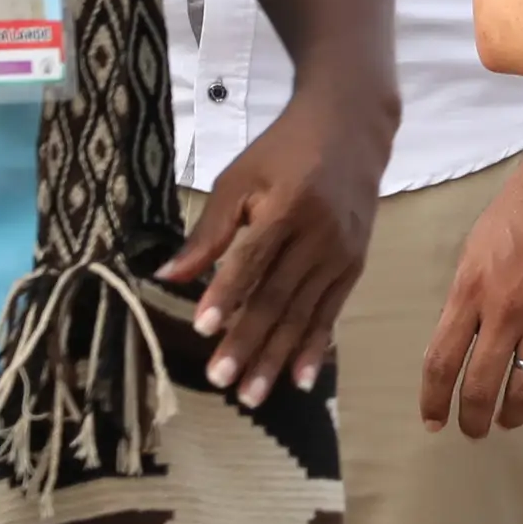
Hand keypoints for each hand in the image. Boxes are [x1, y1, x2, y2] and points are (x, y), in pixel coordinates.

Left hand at [156, 87, 382, 408]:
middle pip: (279, 296)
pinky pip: (331, 312)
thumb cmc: (284, 151)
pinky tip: (299, 379)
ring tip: (252, 394)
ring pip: (304, 313)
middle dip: (249, 341)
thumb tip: (168, 276)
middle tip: (221, 380)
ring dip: (277, 357)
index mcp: (287, 207)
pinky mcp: (355, 265)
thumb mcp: (239, 179)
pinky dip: (314, 347)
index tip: (201, 328)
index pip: (252, 259)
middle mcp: (319, 235)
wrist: (353, 129)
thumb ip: (209, 230)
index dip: (227, 294)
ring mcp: (341, 253)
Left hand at [418, 122, 522, 438]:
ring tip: (508, 420)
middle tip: (472, 430)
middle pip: (480, 386)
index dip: (433, 401)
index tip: (432, 421)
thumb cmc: (519, 210)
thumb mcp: (474, 251)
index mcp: (471, 291)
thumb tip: (461, 343)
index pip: (441, 363)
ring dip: (512, 413)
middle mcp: (506, 311)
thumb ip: (465, 299)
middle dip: (472, 418)